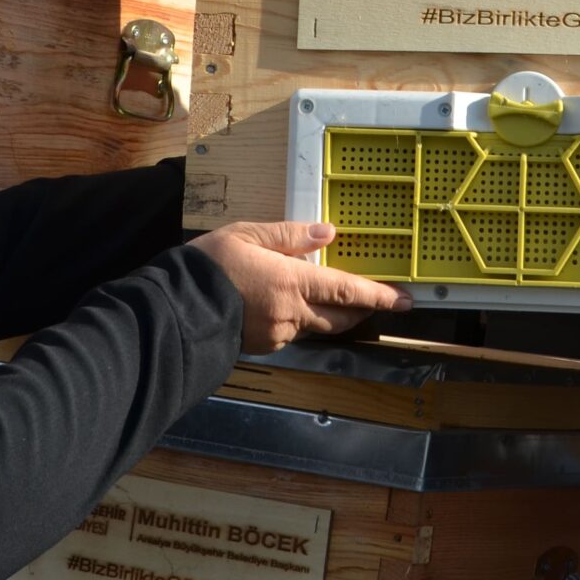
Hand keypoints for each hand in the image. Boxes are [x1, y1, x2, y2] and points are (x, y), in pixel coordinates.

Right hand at [188, 221, 411, 354]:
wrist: (175, 309)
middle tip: (376, 301)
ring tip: (328, 299)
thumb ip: (289, 236)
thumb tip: (327, 234)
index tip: (405, 301)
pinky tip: (286, 306)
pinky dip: (299, 320)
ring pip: (316, 327)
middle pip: (341, 318)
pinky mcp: (263, 346)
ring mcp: (278, 334)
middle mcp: (292, 314)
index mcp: (292, 284)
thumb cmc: (209, 266)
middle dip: (362, 311)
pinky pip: (292, 333)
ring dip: (328, 315)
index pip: (348, 292)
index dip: (379, 296)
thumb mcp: (247, 235)